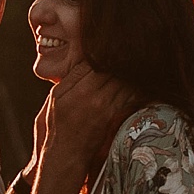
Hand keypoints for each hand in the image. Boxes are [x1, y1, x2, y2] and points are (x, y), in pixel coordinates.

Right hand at [29, 53, 128, 183]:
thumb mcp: (57, 96)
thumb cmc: (57, 124)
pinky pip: (128, 95)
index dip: (104, 49)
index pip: (95, 61)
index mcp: (76, 88)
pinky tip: (137, 78)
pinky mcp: (114, 116)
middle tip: (129, 45)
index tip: (111, 40)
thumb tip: (86, 56)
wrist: (65, 153)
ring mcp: (105, 107)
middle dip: (119, 57)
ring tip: (136, 57)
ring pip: (123, 80)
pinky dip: (133, 86)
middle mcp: (92, 96)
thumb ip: (72, 76)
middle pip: (111, 68)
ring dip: (129, 70)